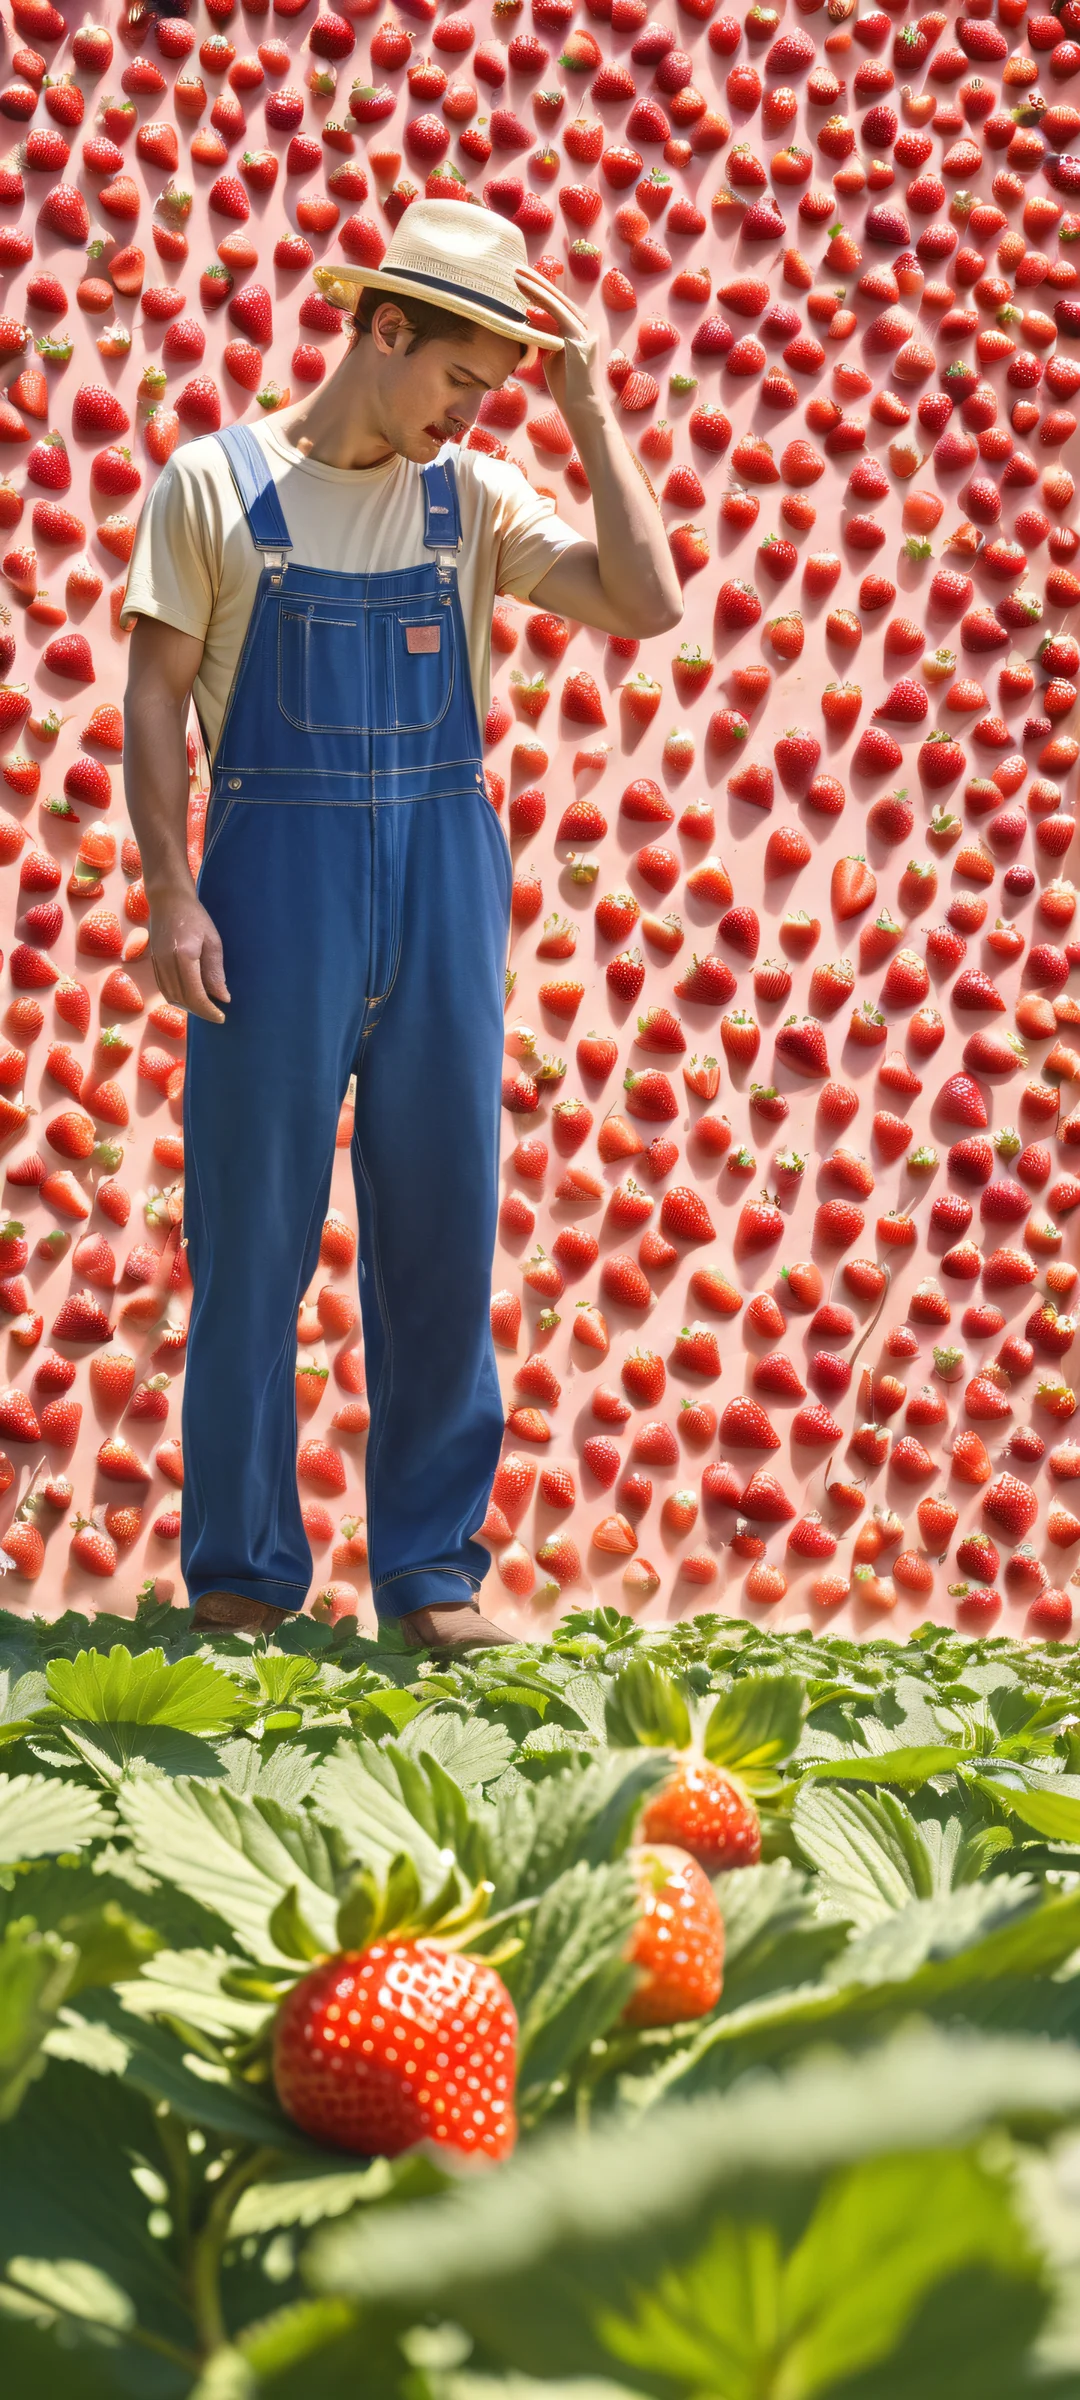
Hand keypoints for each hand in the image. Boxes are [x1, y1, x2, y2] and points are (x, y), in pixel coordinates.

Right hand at [147, 883, 230, 1023]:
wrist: (168, 899)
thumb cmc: (195, 917)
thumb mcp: (213, 942)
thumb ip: (215, 972)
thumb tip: (223, 998)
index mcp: (184, 956)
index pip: (195, 995)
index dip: (208, 1011)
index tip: (221, 1017)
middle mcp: (166, 963)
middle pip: (182, 1000)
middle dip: (200, 1011)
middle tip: (215, 1012)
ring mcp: (156, 963)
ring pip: (171, 997)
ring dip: (188, 1006)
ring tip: (204, 1005)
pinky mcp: (152, 963)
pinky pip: (164, 989)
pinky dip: (177, 997)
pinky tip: (189, 995)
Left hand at [513, 268, 601, 418]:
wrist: (583, 411)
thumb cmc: (566, 390)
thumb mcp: (552, 358)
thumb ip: (544, 339)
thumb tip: (528, 323)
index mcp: (579, 331)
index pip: (557, 305)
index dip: (539, 290)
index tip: (520, 279)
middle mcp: (585, 327)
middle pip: (558, 298)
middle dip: (536, 281)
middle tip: (515, 267)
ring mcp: (585, 332)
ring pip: (557, 302)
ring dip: (536, 286)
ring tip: (516, 274)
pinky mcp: (581, 340)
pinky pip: (558, 314)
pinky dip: (541, 300)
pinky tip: (525, 292)